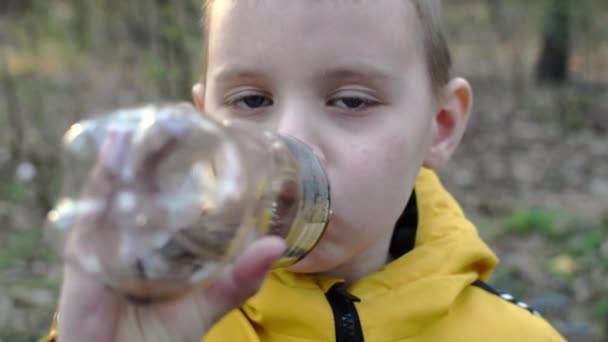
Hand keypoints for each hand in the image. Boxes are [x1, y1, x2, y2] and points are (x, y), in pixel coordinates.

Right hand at [54, 107, 285, 340]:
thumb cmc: (158, 341)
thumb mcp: (203, 306)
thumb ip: (237, 280)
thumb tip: (276, 245)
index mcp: (159, 242)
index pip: (170, 192)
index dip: (182, 160)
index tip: (204, 126)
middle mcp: (132, 235)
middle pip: (143, 182)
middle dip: (159, 147)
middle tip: (183, 113)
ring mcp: (106, 240)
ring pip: (119, 186)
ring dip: (135, 151)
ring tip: (156, 119)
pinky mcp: (84, 254)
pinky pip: (94, 209)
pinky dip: (105, 176)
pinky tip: (118, 147)